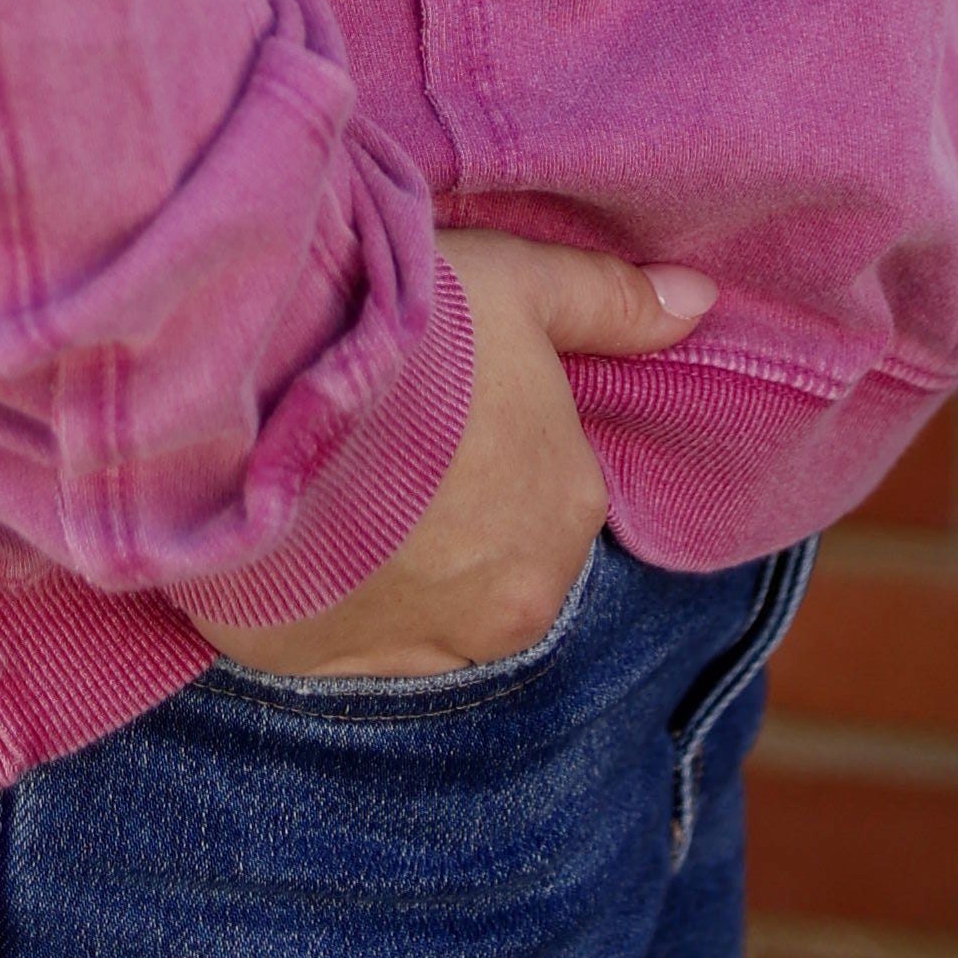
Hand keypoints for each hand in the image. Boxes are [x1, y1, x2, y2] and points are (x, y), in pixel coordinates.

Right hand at [200, 230, 716, 681]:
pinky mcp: (333, 674)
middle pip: (494, 547)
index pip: (549, 478)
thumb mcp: (515, 283)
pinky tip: (297, 533)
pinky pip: (348, 637)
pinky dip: (333, 596)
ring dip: (393, 558)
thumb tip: (702, 304)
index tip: (434, 397)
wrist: (255, 402)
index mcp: (569, 505)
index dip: (490, 433)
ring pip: (426, 599)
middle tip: (379, 436)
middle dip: (450, 507)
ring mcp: (424, 647)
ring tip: (330, 482)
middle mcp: (518, 597)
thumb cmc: (401, 330)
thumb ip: (608, 303)